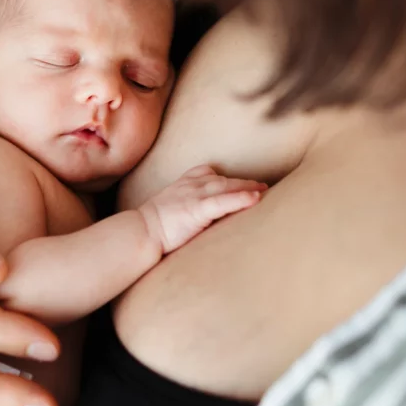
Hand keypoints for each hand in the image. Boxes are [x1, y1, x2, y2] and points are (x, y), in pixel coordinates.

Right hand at [138, 165, 265, 252]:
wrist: (142, 232)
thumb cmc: (155, 226)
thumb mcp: (171, 209)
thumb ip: (186, 207)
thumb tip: (199, 218)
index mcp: (184, 184)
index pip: (208, 173)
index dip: (226, 178)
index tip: (242, 182)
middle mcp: (191, 185)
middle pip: (223, 180)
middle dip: (244, 182)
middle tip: (262, 186)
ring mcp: (194, 195)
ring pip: (226, 186)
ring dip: (247, 187)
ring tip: (264, 190)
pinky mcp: (197, 209)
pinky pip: (223, 201)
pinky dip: (240, 198)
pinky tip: (255, 198)